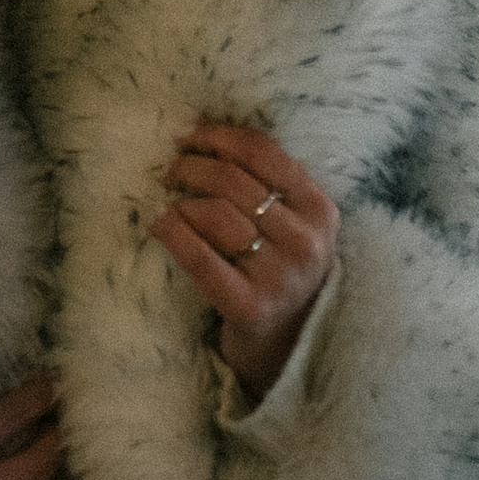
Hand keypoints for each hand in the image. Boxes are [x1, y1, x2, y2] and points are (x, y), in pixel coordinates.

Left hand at [153, 122, 341, 404]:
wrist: (288, 343)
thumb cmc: (281, 268)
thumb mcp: (294, 223)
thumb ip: (268, 184)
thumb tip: (202, 136)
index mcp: (320, 210)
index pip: (263, 153)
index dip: (218, 137)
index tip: (188, 137)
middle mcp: (305, 241)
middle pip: (233, 180)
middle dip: (191, 165)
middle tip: (170, 169)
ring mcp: (279, 276)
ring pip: (215, 212)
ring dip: (181, 199)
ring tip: (168, 201)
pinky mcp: (249, 307)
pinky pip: (199, 256)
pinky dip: (171, 231)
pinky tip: (158, 222)